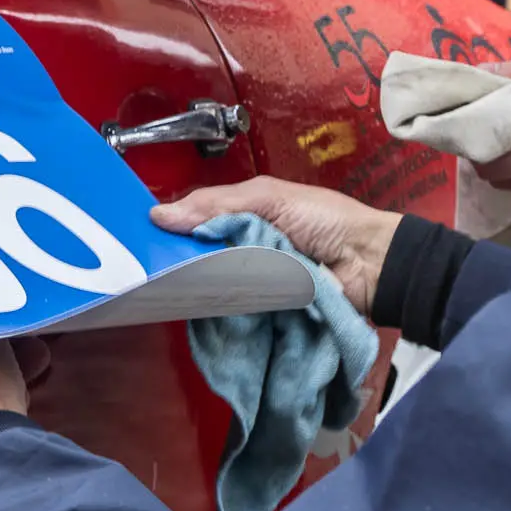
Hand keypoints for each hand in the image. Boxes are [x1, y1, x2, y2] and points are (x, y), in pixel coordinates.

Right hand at [151, 177, 401, 316]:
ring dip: (198, 287)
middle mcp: (244, 247)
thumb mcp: (270, 198)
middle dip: (179, 263)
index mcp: (245, 214)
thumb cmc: (326, 221)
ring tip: (164, 292)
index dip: (172, 228)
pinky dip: (222, 310)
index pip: (197, 221)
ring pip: (213, 285)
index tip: (139, 239)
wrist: (370, 264)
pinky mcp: (265, 310)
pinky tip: (198, 311)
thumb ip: (219, 205)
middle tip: (146, 271)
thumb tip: (161, 215)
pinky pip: (234, 310)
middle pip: (201, 257)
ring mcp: (254, 281)